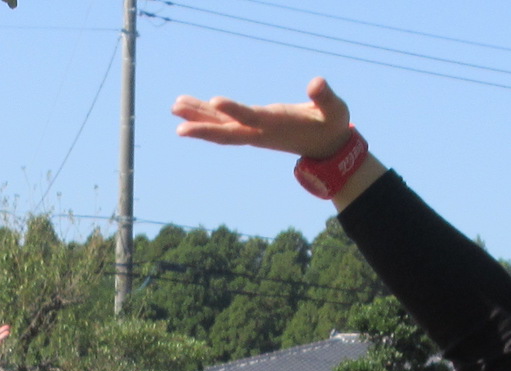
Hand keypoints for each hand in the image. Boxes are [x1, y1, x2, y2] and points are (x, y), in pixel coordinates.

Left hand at [171, 74, 355, 157]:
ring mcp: (254, 132)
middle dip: (203, 128)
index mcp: (277, 125)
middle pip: (228, 132)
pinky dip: (205, 116)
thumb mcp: (336, 110)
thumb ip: (326, 97)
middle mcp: (260, 132)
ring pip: (221, 128)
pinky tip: (187, 109)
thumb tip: (316, 83)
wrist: (328, 148)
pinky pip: (224, 124)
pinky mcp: (252, 129)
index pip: (252, 118)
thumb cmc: (332, 125)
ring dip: (197, 119)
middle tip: (178, 126)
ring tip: (174, 107)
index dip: (234, 110)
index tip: (215, 101)